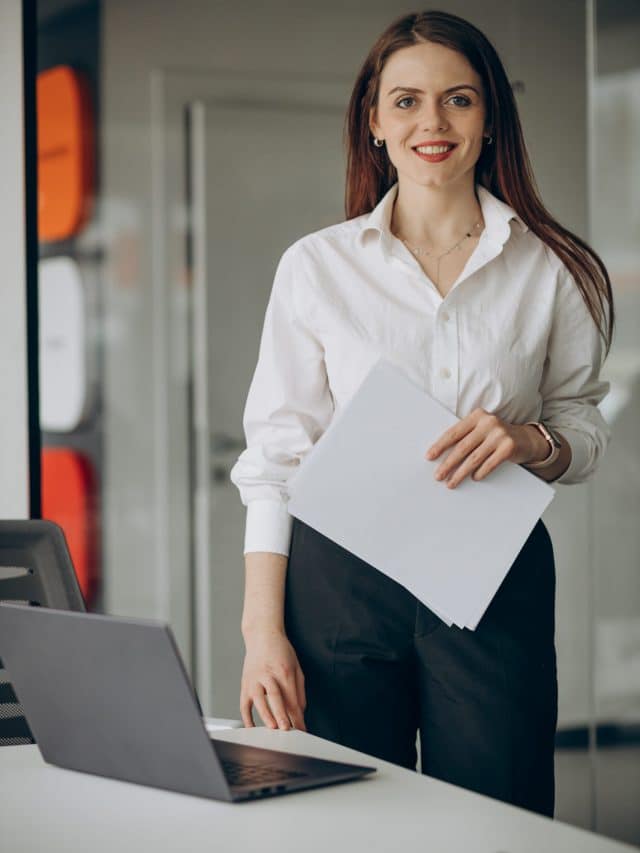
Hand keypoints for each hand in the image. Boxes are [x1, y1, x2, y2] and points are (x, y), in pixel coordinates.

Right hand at [240, 628, 306, 731]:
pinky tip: (253, 727)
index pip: (292, 697)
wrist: (262, 636)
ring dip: (266, 716)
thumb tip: (300, 711)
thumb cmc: (280, 650)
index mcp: (284, 671)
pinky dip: (247, 717)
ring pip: (259, 700)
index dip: (297, 715)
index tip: (301, 728)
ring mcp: (254, 679)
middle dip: (282, 716)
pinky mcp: (245, 684)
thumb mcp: (296, 667)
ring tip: (273, 728)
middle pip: (276, 698)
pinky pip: (244, 704)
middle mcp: (268, 675)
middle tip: (288, 730)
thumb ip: (299, 690)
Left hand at [425, 408, 547, 488]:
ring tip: (451, 482)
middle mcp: (488, 422)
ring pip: (474, 458)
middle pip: (462, 447)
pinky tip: (473, 478)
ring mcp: (500, 434)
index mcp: (477, 416)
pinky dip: (479, 473)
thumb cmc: (495, 436)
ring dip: (460, 473)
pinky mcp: (509, 447)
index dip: (440, 446)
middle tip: (438, 475)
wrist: (525, 439)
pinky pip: (489, 464)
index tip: (430, 457)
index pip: (454, 433)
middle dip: (448, 464)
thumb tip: (441, 456)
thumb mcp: (480, 430)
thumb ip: (465, 437)